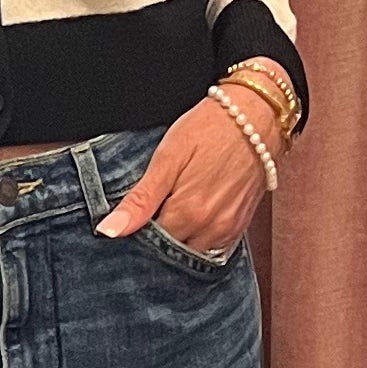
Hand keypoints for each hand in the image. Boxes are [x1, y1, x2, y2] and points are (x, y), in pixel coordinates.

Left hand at [95, 97, 271, 257]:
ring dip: (180, 238)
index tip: (136, 214)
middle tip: (153, 210)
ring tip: (173, 209)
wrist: (256, 116)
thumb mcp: (167, 158)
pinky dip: (199, 237)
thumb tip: (109, 231)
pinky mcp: (242, 224)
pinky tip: (193, 215)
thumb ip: (140, 200)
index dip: (139, 230)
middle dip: (159, 237)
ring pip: (193, 251)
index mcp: (187, 214)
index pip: (150, 243)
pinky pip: (214, 246)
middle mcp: (211, 229)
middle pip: (173, 250)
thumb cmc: (209, 128)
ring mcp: (229, 229)